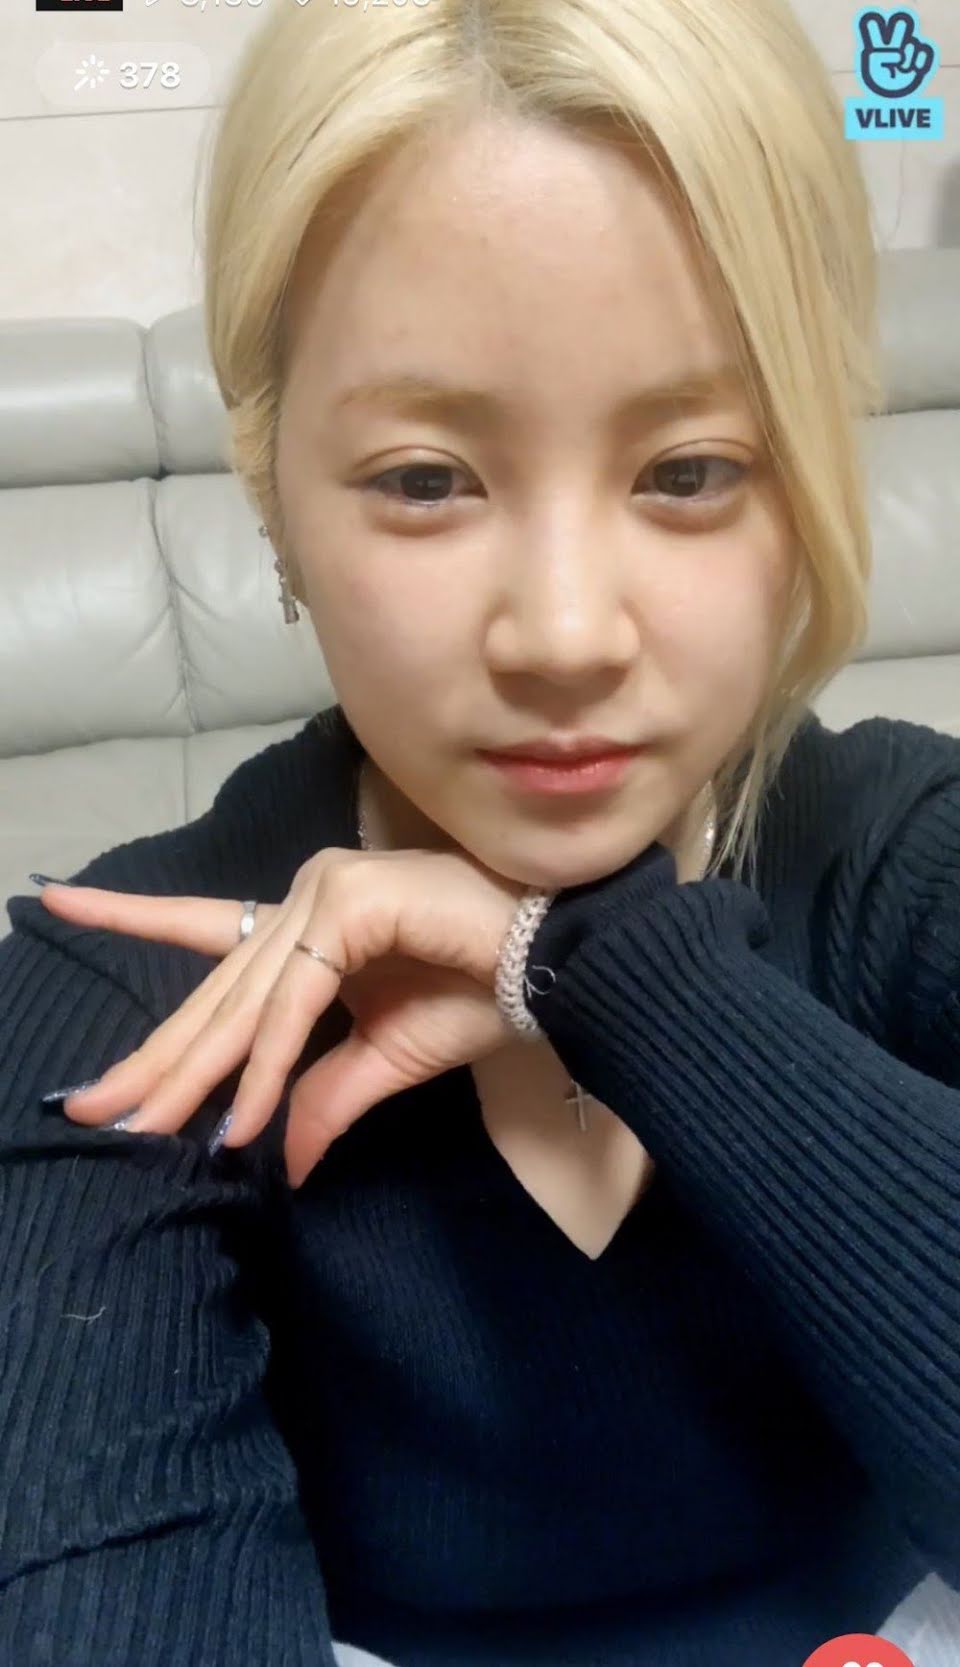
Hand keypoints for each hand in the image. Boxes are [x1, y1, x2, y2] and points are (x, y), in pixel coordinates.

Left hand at [38, 847, 530, 1186]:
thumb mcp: (388, 1058)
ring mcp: (322, 893)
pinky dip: (265, 1063)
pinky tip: (239, 1119)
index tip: (54, 901)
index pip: (204, 931)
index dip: (129, 918)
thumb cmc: (485, 992)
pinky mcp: (349, 903)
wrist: (560, 964)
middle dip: (154, 1056)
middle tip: (90, 1105)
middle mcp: (303, 899)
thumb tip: (279, 1158)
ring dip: (195, 1075)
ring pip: (242, 1000)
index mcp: (306, 929)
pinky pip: (294, 1001)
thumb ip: (325, 1095)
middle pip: (213, 990)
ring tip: (144, 1128)